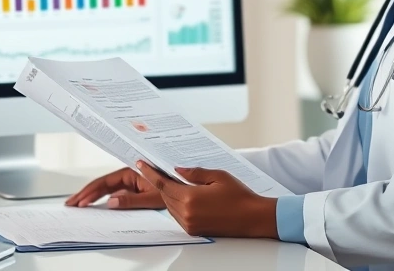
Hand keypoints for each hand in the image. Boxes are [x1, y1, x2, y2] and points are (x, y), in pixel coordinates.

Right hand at [65, 167, 163, 208]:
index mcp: (131, 172)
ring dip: (92, 195)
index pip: (105, 182)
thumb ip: (131, 200)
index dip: (90, 192)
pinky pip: (115, 192)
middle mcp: (129, 174)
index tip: (80, 201)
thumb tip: (110, 202)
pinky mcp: (133, 187)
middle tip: (70, 203)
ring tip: (77, 204)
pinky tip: (94, 204)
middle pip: (102, 184)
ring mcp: (130, 181)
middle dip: (85, 193)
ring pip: (106, 188)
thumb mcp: (152, 197)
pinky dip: (103, 198)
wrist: (185, 186)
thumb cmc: (172, 187)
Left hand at [136, 161, 277, 238]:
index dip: (150, 172)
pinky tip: (182, 196)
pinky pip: (177, 215)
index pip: (162, 183)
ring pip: (169, 206)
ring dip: (168, 194)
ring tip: (172, 182)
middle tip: (155, 169)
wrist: (252, 217)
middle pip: (164, 195)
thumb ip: (194, 172)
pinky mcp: (194, 230)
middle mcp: (186, 212)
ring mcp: (189, 223)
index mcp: (190, 197)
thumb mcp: (218, 176)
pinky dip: (176, 205)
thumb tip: (177, 170)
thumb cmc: (238, 196)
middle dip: (160, 182)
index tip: (141, 163)